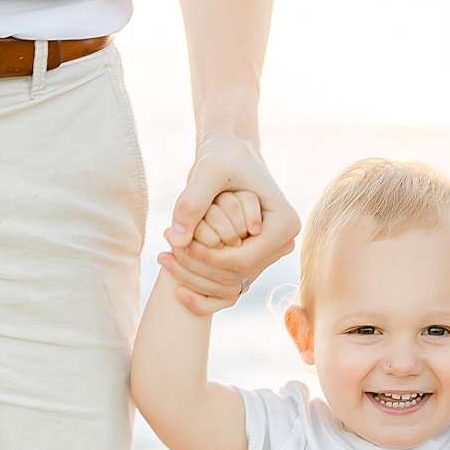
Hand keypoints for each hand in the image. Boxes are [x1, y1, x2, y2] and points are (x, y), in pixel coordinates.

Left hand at [163, 135, 299, 314]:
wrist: (230, 154)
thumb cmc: (223, 156)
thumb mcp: (208, 170)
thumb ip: (192, 201)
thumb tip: (177, 240)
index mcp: (284, 224)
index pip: (242, 259)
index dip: (206, 258)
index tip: (175, 243)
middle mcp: (283, 244)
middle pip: (236, 275)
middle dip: (197, 268)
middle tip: (164, 251)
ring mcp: (269, 255)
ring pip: (230, 285)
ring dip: (194, 279)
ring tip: (164, 256)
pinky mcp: (254, 260)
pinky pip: (230, 290)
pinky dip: (204, 295)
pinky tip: (178, 290)